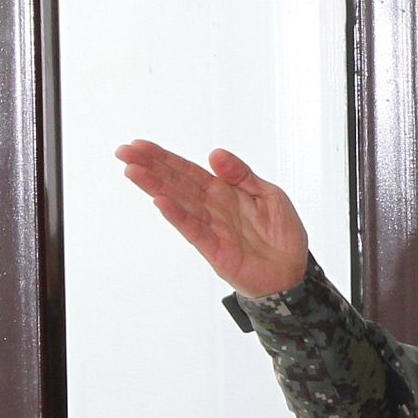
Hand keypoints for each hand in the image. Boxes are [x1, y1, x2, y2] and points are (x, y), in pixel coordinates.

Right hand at [115, 140, 308, 297]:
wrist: (293, 271)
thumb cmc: (282, 234)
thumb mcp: (269, 195)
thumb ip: (242, 175)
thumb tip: (215, 154)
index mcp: (224, 192)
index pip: (187, 171)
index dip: (164, 158)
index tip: (139, 146)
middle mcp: (211, 208)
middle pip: (176, 183)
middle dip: (150, 167)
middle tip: (124, 152)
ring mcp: (210, 228)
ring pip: (178, 203)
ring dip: (156, 187)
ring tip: (133, 171)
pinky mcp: (214, 249)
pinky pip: (193, 230)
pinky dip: (177, 216)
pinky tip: (160, 202)